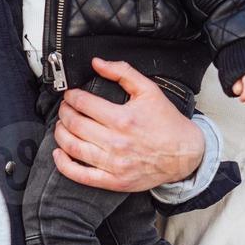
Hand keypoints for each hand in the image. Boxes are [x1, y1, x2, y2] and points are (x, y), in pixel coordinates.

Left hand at [52, 57, 204, 191]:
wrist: (185, 153)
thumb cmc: (167, 122)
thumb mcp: (149, 90)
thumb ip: (122, 72)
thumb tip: (97, 63)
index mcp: (123, 119)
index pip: (84, 104)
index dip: (71, 97)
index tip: (70, 95)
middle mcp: (116, 142)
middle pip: (75, 125)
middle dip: (64, 113)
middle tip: (65, 108)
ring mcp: (114, 164)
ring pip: (73, 148)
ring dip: (60, 134)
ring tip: (62, 126)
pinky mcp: (114, 181)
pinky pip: (81, 175)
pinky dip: (64, 165)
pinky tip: (59, 153)